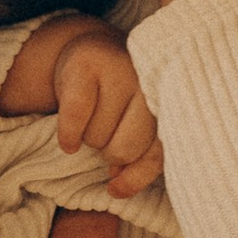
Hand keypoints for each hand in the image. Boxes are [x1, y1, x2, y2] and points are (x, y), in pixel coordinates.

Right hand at [50, 23, 162, 195]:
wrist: (92, 51)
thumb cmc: (119, 99)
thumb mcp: (137, 127)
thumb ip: (139, 159)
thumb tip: (117, 186)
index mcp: (170, 103)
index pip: (156, 154)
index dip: (134, 177)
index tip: (114, 187)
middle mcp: (150, 82)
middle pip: (124, 149)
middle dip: (109, 152)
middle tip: (106, 135)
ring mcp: (120, 69)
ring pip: (97, 137)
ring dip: (88, 138)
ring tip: (93, 117)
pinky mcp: (88, 64)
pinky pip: (75, 117)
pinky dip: (68, 136)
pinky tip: (68, 141)